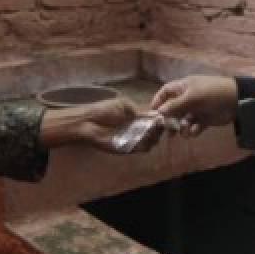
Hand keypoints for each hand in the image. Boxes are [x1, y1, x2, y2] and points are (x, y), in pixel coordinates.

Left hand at [40, 97, 162, 152]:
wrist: (88, 122)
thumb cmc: (103, 110)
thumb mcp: (123, 105)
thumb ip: (139, 110)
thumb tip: (154, 114)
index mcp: (135, 119)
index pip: (153, 121)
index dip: (160, 120)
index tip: (166, 117)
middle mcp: (136, 131)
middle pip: (155, 133)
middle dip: (160, 129)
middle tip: (162, 124)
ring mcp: (132, 140)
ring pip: (151, 142)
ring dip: (155, 136)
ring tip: (153, 129)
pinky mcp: (127, 149)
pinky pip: (142, 148)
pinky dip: (147, 143)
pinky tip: (146, 135)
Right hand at [150, 75, 237, 135]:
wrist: (236, 101)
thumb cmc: (211, 93)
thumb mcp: (191, 97)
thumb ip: (174, 105)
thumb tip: (158, 112)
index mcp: (183, 87)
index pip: (166, 92)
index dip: (158, 101)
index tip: (153, 113)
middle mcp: (188, 98)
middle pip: (173, 109)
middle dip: (169, 120)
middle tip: (167, 131)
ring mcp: (196, 109)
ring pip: (182, 120)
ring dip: (181, 127)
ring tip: (184, 132)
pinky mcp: (204, 119)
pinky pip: (193, 126)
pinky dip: (193, 130)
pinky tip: (195, 131)